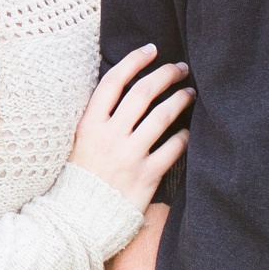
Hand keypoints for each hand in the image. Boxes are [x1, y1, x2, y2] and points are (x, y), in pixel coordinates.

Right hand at [71, 45, 192, 208]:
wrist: (79, 220)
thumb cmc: (79, 179)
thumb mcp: (78, 143)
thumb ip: (98, 119)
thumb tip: (122, 91)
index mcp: (89, 124)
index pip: (113, 81)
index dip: (134, 60)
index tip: (152, 49)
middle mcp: (110, 136)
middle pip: (143, 93)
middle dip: (165, 75)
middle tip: (180, 68)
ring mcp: (129, 155)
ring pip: (162, 116)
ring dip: (179, 100)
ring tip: (190, 93)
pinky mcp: (146, 175)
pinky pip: (172, 149)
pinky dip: (183, 137)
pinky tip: (188, 132)